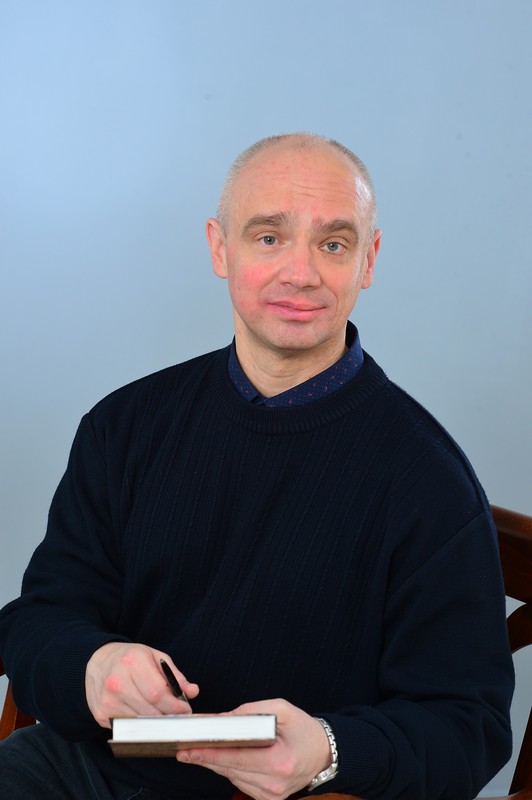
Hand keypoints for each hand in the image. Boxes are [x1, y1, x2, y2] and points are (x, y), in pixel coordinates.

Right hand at [85, 642, 198, 727]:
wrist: (97, 662)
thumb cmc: (130, 658)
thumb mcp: (155, 657)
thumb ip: (175, 675)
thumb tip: (193, 691)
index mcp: (133, 662)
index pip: (158, 693)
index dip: (175, 705)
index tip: (186, 710)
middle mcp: (117, 682)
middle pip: (150, 711)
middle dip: (168, 716)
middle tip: (177, 715)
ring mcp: (107, 700)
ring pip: (140, 722)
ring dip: (155, 723)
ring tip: (162, 714)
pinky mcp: (101, 714)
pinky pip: (128, 727)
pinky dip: (140, 725)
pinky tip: (144, 716)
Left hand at [176, 698, 331, 799]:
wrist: (324, 754)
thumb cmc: (304, 729)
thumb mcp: (282, 709)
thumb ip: (251, 712)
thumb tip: (222, 719)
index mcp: (280, 762)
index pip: (236, 758)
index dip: (209, 753)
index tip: (188, 749)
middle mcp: (274, 785)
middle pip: (230, 770)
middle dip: (205, 758)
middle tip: (183, 749)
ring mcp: (270, 796)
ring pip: (232, 778)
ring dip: (216, 764)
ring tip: (198, 750)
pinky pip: (240, 783)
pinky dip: (230, 769)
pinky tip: (222, 758)